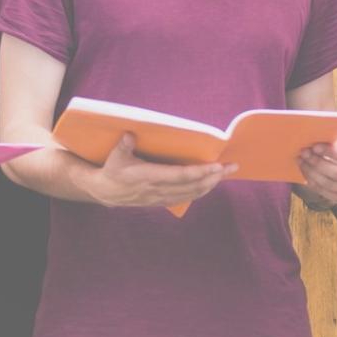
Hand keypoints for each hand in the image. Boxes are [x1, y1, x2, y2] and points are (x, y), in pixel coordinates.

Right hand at [83, 134, 233, 208]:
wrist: (106, 192)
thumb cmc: (113, 170)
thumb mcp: (115, 156)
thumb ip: (124, 146)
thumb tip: (130, 135)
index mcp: (149, 177)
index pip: (180, 175)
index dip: (200, 172)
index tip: (216, 166)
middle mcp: (158, 189)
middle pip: (192, 185)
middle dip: (214, 177)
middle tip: (231, 167)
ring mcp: (161, 197)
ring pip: (192, 193)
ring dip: (210, 184)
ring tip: (225, 175)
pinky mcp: (161, 201)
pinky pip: (186, 197)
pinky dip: (200, 191)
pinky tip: (209, 185)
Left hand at [293, 134, 336, 208]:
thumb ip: (332, 139)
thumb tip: (313, 138)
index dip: (330, 151)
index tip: (315, 146)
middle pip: (336, 172)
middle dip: (317, 162)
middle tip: (304, 152)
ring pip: (327, 183)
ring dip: (310, 171)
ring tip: (301, 160)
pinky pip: (321, 191)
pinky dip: (310, 180)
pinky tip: (304, 169)